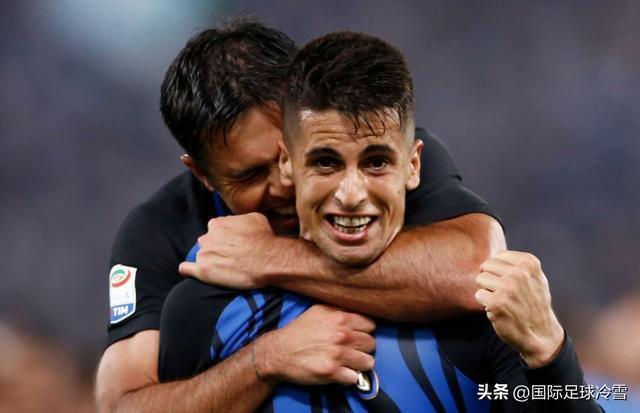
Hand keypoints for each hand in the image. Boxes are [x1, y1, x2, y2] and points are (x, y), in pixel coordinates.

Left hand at [179, 213, 274, 288]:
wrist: (268, 260)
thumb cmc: (264, 239)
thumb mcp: (255, 218)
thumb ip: (240, 219)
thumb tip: (238, 222)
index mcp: (217, 224)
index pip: (215, 230)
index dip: (225, 238)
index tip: (233, 245)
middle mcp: (207, 237)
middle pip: (206, 243)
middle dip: (216, 249)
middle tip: (230, 257)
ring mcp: (203, 255)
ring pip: (200, 256)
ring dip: (209, 261)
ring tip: (223, 268)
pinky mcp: (203, 271)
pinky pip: (186, 269)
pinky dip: (189, 270)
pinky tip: (194, 272)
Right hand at [253, 304, 375, 384]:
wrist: (278, 352)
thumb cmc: (298, 330)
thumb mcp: (318, 311)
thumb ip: (339, 310)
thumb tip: (357, 310)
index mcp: (340, 318)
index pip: (370, 325)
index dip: (364, 331)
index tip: (357, 335)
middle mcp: (342, 336)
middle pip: (371, 344)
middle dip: (363, 348)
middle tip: (352, 350)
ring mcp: (338, 355)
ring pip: (368, 362)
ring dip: (360, 364)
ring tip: (350, 363)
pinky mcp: (332, 373)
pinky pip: (355, 378)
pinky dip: (350, 377)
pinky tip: (341, 373)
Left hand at [474, 251, 564, 367]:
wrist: (541, 334)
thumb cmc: (534, 304)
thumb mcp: (534, 278)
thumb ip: (516, 264)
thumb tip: (492, 257)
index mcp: (528, 263)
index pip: (496, 257)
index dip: (499, 272)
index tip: (511, 284)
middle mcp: (519, 273)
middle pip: (486, 266)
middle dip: (490, 280)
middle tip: (503, 294)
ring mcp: (507, 288)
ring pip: (480, 279)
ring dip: (487, 291)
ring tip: (502, 301)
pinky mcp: (496, 303)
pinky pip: (478, 295)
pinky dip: (485, 304)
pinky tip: (499, 310)